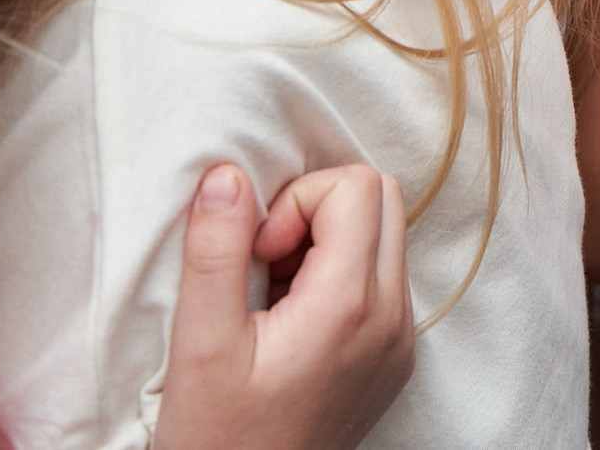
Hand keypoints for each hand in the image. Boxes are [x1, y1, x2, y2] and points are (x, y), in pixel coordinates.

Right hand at [155, 162, 415, 449]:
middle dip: (317, 211)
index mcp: (351, 306)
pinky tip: (291, 322)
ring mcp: (400, 340)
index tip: (258, 253)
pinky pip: (383, 279)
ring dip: (328, 244)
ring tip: (273, 298)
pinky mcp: (394, 356)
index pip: (358, 186)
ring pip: (386, 236)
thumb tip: (228, 175)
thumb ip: (214, 250)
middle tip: (265, 264)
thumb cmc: (218, 435)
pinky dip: (339, 276)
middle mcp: (393, 318)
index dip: (297, 201)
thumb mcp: (199, 342)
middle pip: (384, 199)